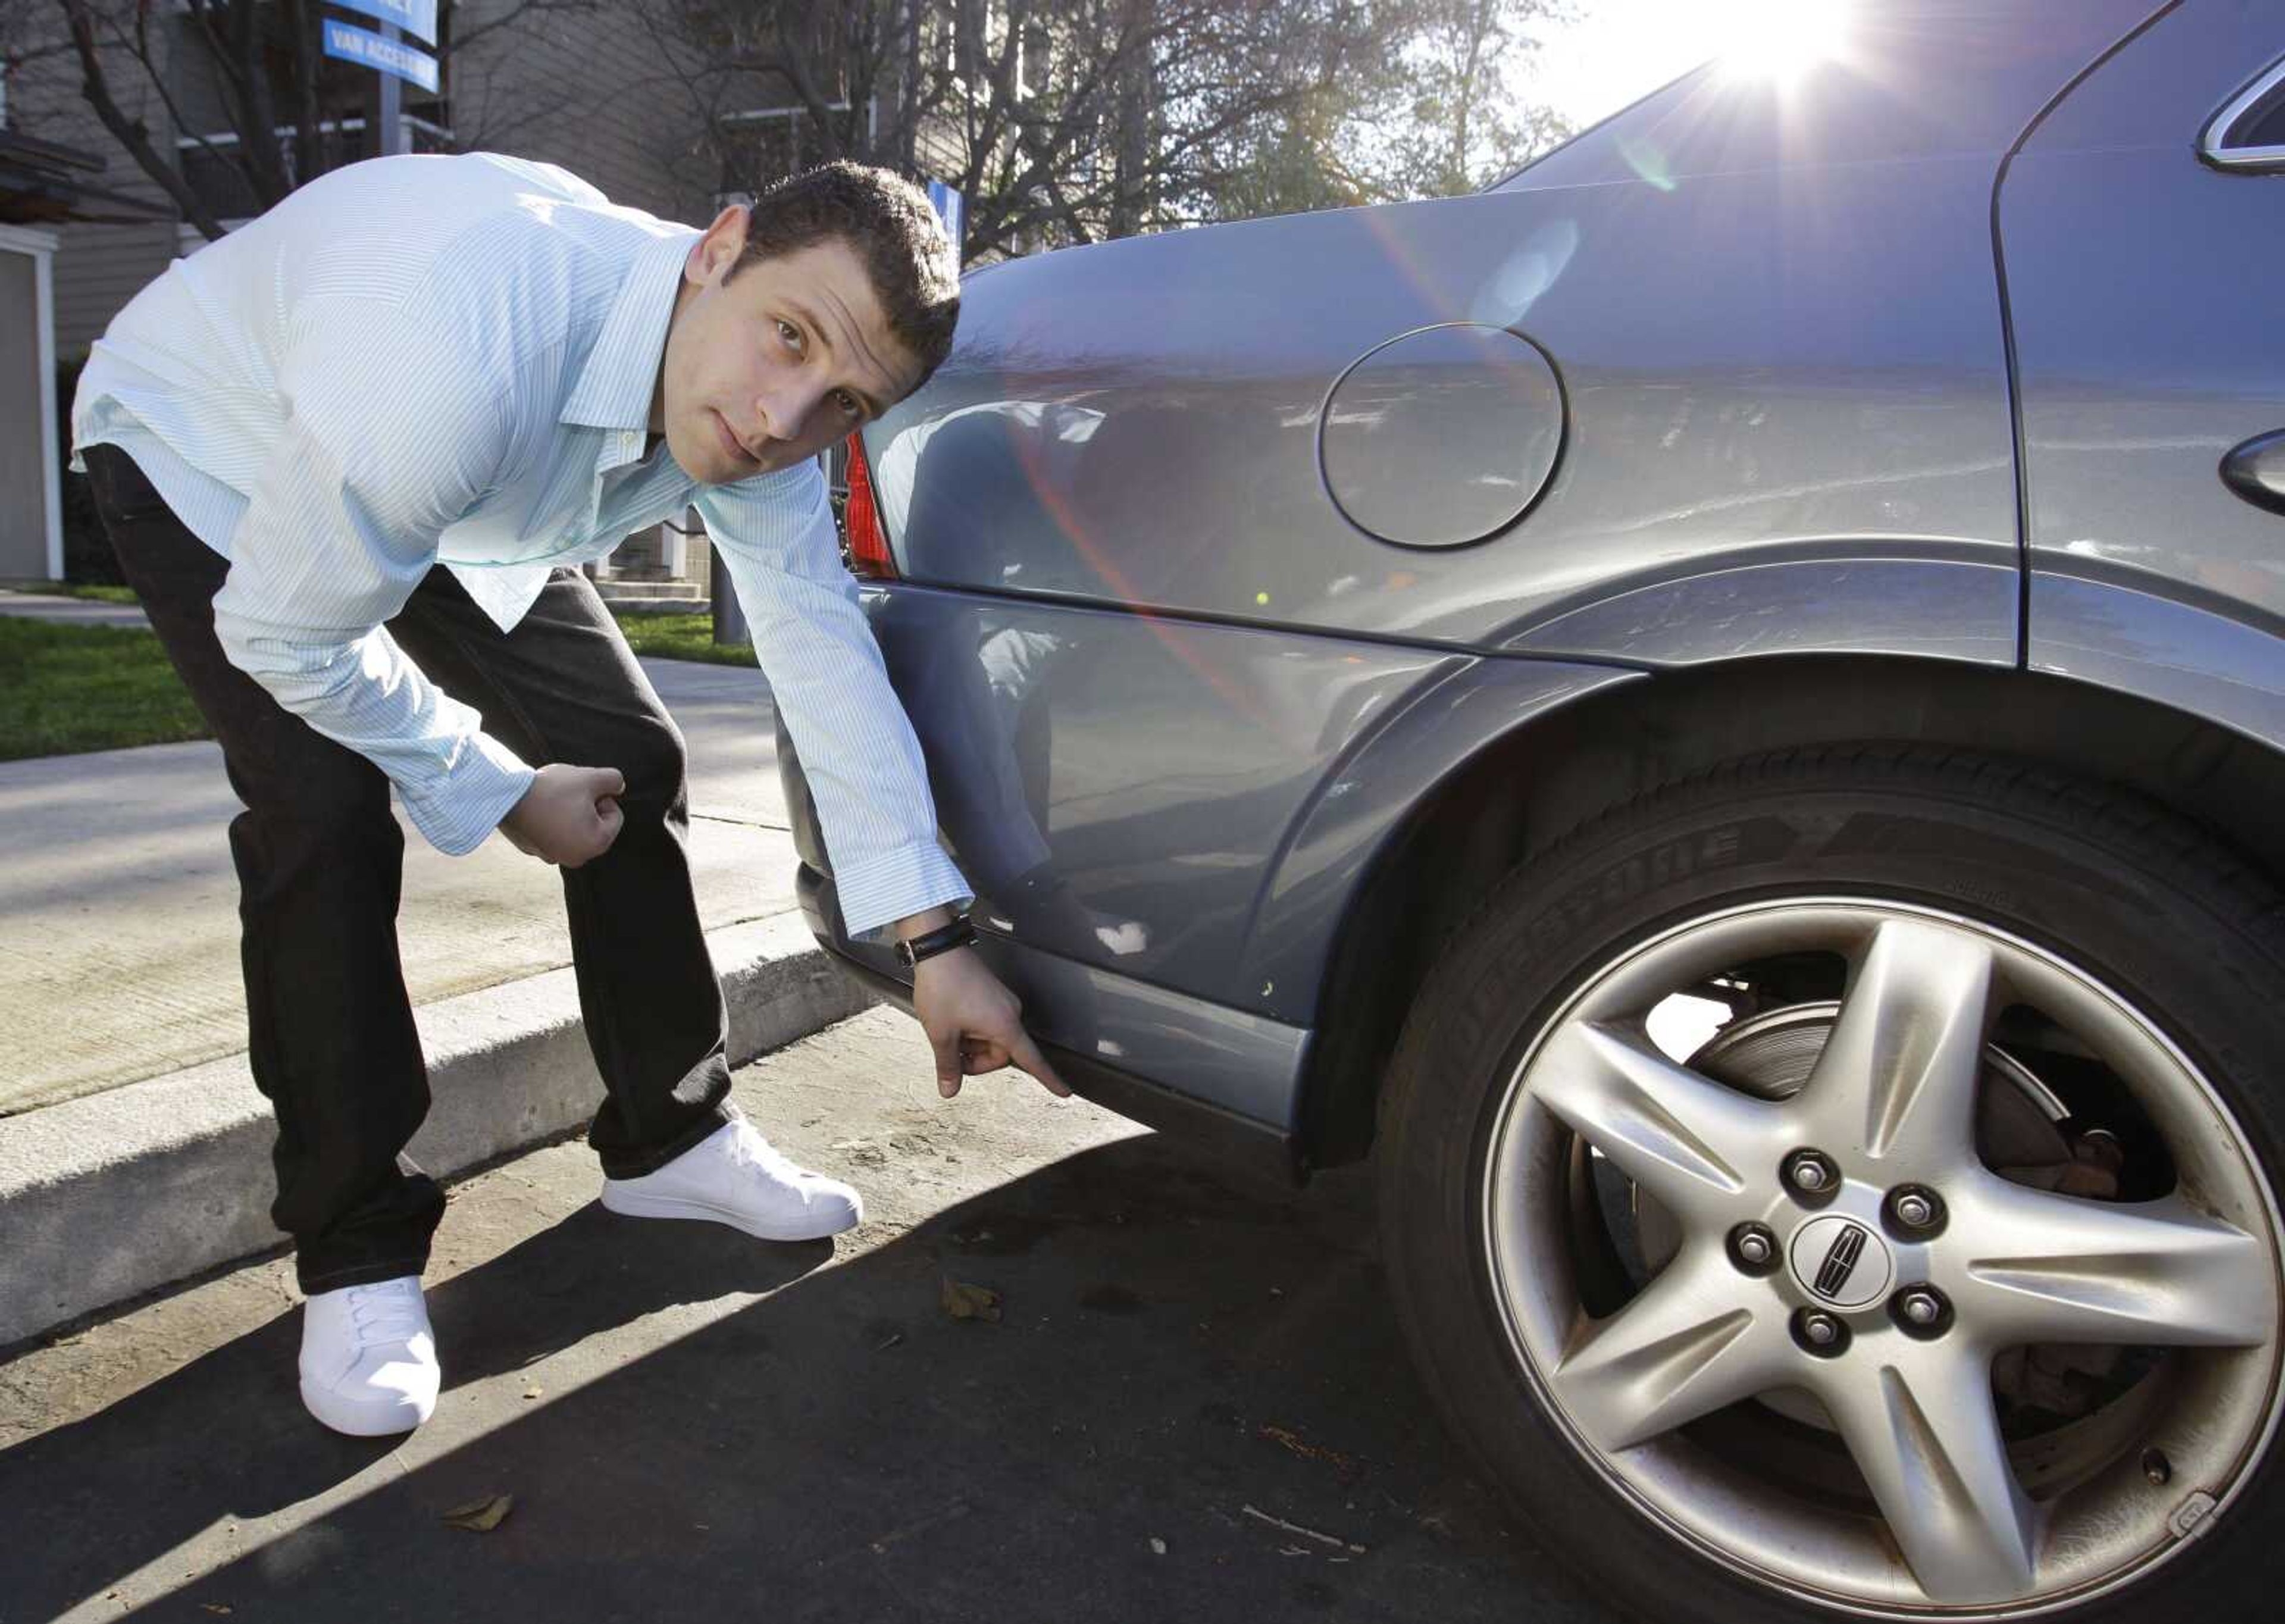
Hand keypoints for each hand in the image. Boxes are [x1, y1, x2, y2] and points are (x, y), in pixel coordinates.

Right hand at [500, 763, 625, 867]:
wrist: (507, 796)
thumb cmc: (552, 789)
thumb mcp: (590, 777)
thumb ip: (613, 780)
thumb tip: (619, 786)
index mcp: (596, 844)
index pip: (614, 815)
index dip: (601, 797)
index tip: (581, 791)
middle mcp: (577, 858)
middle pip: (595, 825)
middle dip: (586, 807)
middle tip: (567, 795)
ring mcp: (553, 857)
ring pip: (573, 829)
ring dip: (569, 814)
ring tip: (552, 801)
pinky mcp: (535, 851)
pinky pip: (552, 833)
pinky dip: (550, 822)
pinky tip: (538, 809)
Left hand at [913, 946, 1070, 1099]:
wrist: (938, 950)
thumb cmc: (943, 987)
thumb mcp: (941, 1034)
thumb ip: (948, 1066)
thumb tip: (950, 1091)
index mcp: (1005, 1025)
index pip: (1031, 1060)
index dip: (1049, 1079)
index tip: (1065, 1092)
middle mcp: (1011, 1013)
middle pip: (1001, 1054)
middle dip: (976, 1059)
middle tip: (950, 1051)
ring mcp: (1003, 1003)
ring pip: (991, 1039)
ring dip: (970, 1042)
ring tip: (948, 1027)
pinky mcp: (994, 996)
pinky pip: (987, 1024)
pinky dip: (971, 1029)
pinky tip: (952, 1019)